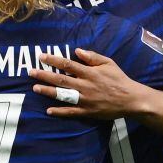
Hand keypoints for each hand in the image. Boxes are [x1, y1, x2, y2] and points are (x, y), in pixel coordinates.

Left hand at [29, 48, 150, 118]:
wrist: (131, 99)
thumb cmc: (119, 79)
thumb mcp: (109, 63)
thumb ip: (92, 57)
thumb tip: (77, 51)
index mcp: (90, 72)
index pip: (68, 64)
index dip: (53, 60)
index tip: (41, 56)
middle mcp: (85, 86)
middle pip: (61, 79)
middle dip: (44, 75)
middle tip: (31, 72)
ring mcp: (85, 100)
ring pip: (63, 95)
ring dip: (48, 91)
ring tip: (35, 88)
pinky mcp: (87, 111)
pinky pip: (71, 112)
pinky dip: (60, 111)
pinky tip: (48, 110)